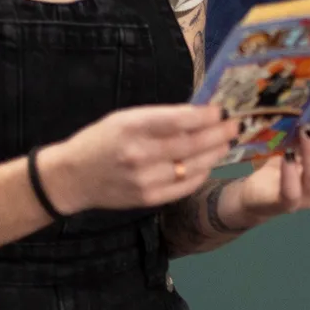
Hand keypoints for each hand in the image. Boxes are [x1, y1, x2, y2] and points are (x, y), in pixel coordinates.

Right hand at [38, 104, 237, 214]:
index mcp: (132, 128)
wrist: (73, 177)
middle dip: (218, 134)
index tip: (221, 110)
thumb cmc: (101, 140)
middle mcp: (140, 154)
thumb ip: (159, 117)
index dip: (204, 116)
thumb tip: (197, 113)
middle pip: (190, 144)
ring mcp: (145, 180)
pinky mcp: (149, 199)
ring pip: (192, 166)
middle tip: (235, 125)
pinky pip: (184, 187)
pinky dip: (201, 174)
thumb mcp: (125, 118)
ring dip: (215, 153)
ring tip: (227, 143)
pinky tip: (209, 163)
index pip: (178, 121)